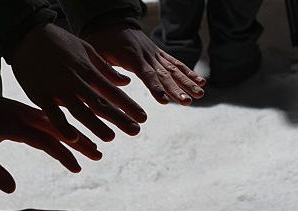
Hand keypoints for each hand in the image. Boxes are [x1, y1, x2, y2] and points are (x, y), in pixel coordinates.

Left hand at [0, 90, 101, 192]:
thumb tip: (13, 189)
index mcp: (14, 125)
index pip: (43, 140)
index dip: (61, 154)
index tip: (77, 168)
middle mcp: (25, 116)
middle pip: (58, 129)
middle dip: (79, 142)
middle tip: (98, 155)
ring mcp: (28, 111)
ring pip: (58, 123)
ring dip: (77, 135)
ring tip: (95, 147)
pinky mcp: (28, 111)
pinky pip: (52, 118)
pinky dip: (67, 127)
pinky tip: (78, 135)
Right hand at [8, 23, 147, 142]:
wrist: (27, 35)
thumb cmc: (59, 43)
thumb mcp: (85, 49)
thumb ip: (105, 68)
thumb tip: (126, 82)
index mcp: (87, 70)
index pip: (112, 91)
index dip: (128, 105)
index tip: (142, 117)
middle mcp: (75, 80)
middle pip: (100, 103)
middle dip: (119, 118)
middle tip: (136, 131)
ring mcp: (58, 88)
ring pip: (79, 110)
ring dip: (96, 125)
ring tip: (111, 137)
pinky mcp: (40, 95)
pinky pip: (53, 113)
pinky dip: (63, 126)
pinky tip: (74, 139)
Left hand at [85, 23, 205, 104]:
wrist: (110, 21)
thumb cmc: (100, 41)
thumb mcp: (96, 53)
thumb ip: (103, 69)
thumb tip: (112, 86)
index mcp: (131, 56)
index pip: (146, 74)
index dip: (156, 88)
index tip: (165, 101)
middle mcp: (147, 54)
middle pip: (164, 73)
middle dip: (177, 88)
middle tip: (188, 101)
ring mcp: (155, 53)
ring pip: (174, 69)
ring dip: (188, 82)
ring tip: (201, 94)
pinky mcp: (160, 53)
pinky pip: (176, 63)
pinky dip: (189, 72)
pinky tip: (201, 81)